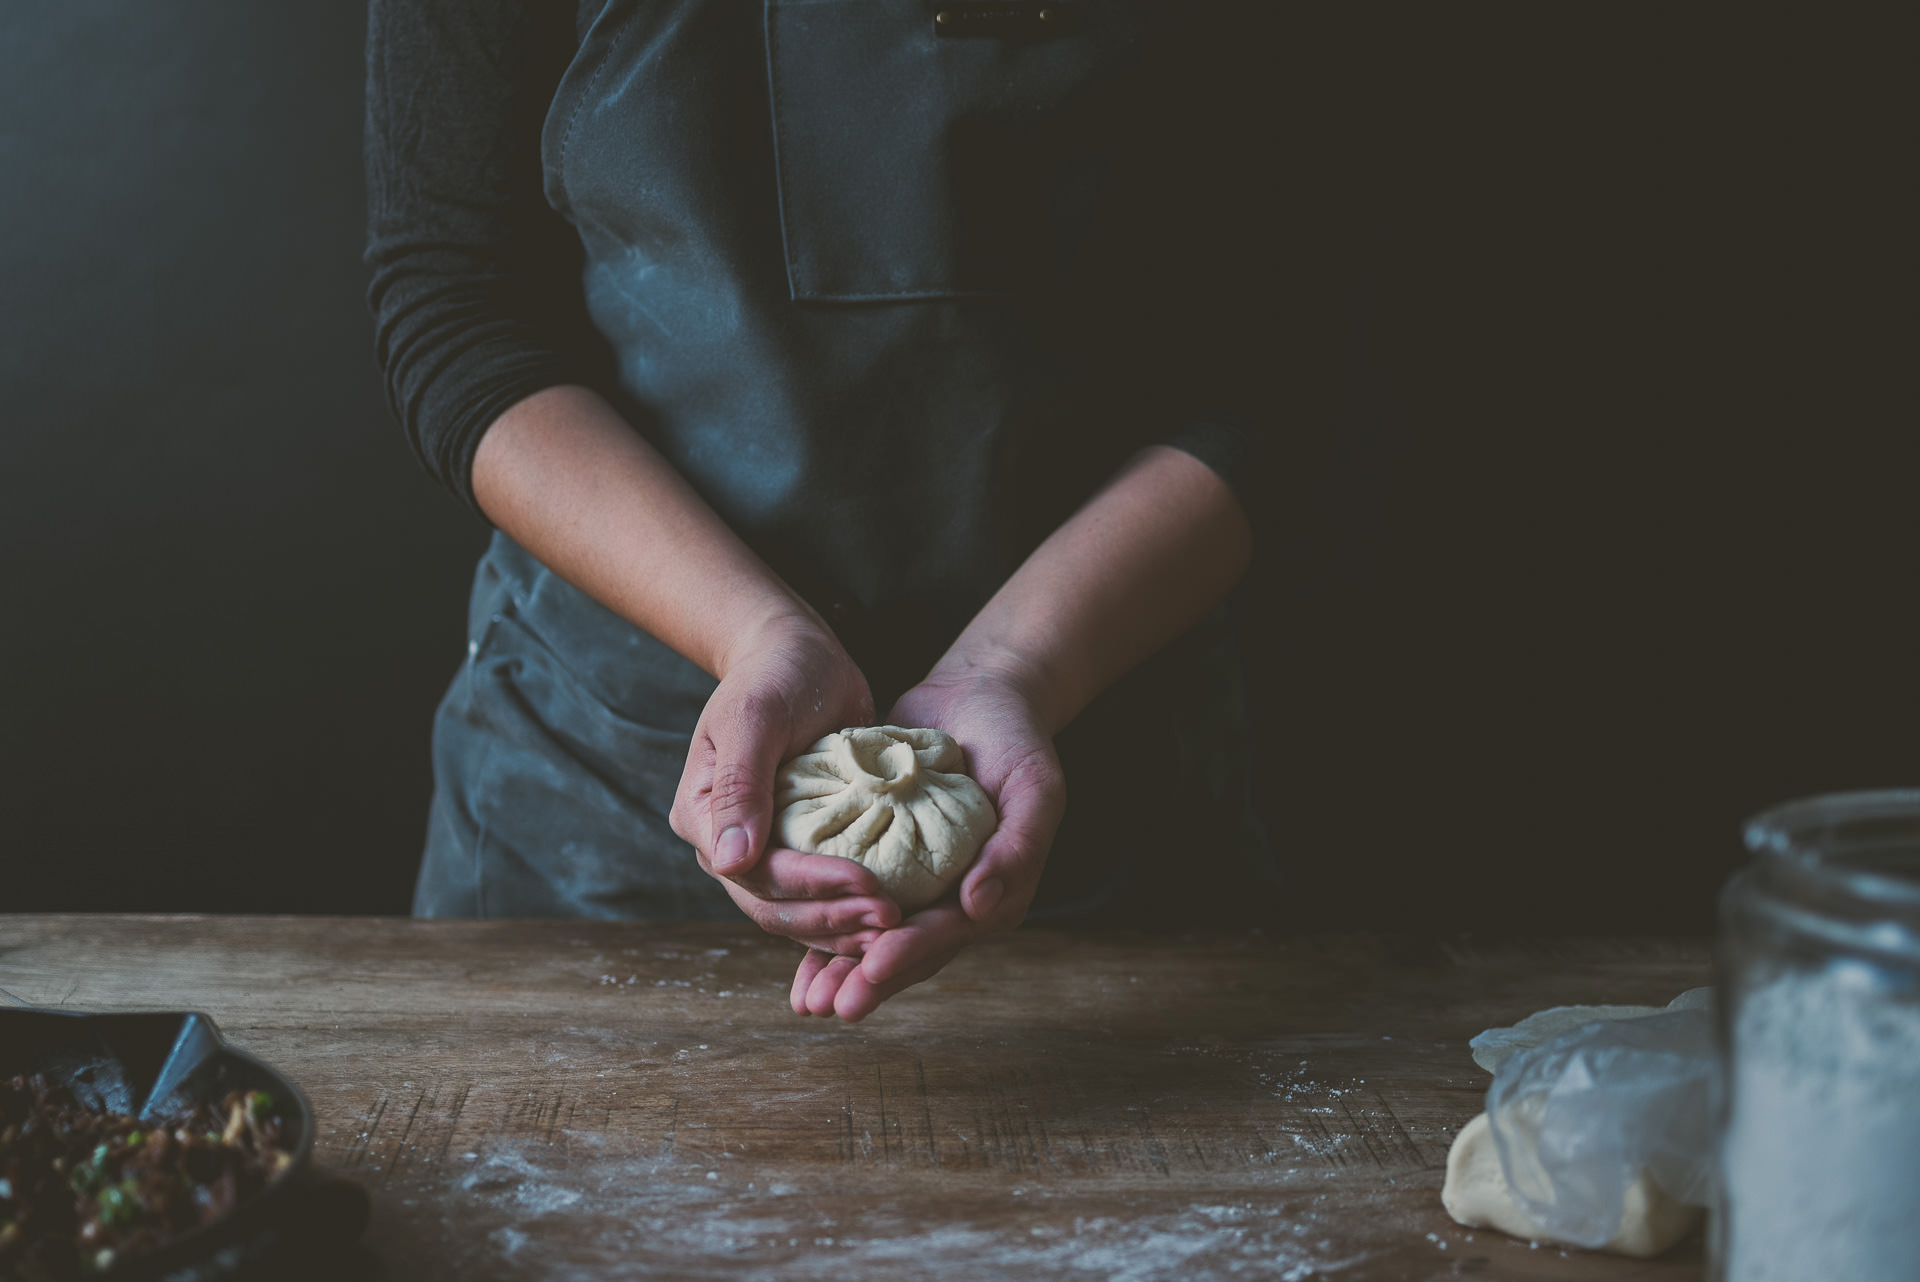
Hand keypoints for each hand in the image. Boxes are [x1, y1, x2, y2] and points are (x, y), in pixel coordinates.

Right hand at [670, 614, 900, 952]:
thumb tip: (730, 861)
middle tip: (891, 917)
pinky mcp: (799, 851)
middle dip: (833, 916)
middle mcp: (727, 846)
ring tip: (894, 925)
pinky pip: (819, 897)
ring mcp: (762, 853)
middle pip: (774, 905)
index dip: (812, 886)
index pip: (757, 873)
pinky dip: (849, 911)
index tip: (867, 885)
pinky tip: (888, 919)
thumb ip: (741, 786)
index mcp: (703, 817)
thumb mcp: (755, 718)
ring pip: (796, 913)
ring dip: (844, 926)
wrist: (797, 657)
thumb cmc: (774, 676)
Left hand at [789, 653, 1065, 1019]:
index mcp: (996, 893)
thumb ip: (1017, 848)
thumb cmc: (1017, 740)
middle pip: (908, 949)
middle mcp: (954, 899)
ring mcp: (917, 884)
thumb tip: (980, 907)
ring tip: (806, 1001)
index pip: (950, 932)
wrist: (979, 698)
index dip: (912, 953)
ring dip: (839, 967)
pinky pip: (853, 898)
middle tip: (827, 1006)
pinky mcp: (882, 860)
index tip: (875, 967)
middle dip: (868, 979)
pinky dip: (826, 924)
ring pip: (875, 935)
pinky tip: (793, 946)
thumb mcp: (1034, 786)